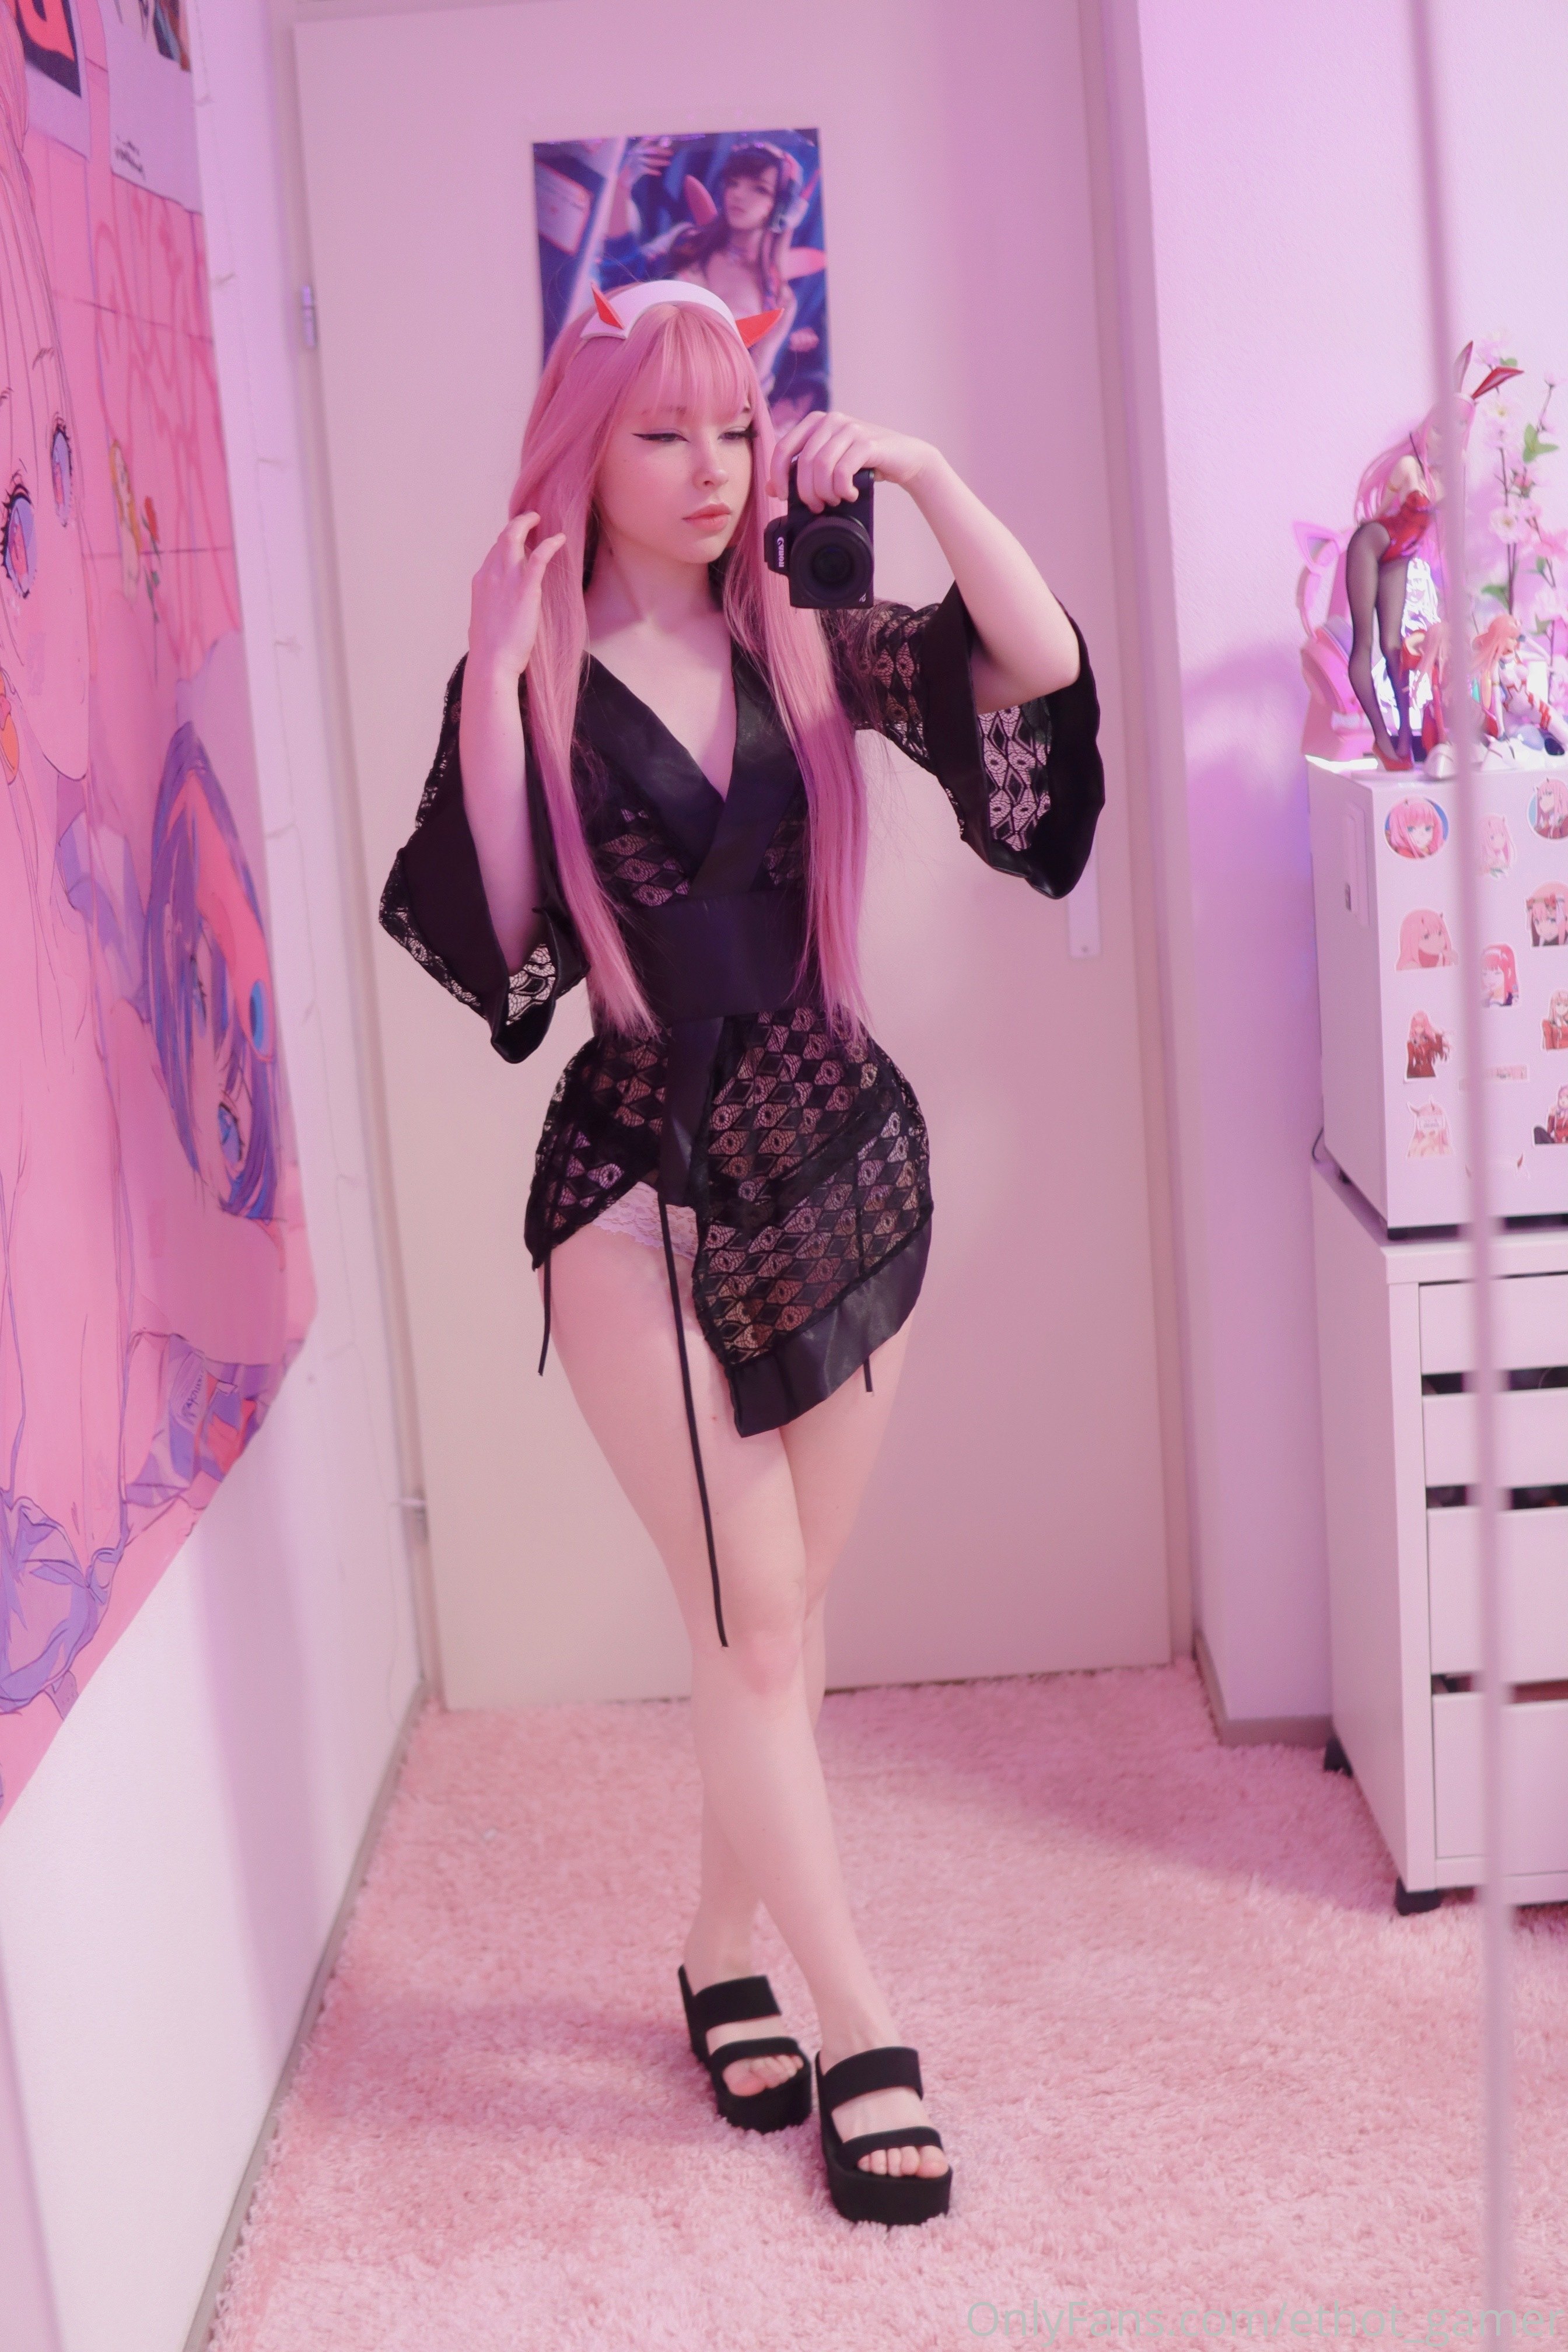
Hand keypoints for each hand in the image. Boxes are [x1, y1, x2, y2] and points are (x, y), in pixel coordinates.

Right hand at [467, 512, 565, 679]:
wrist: (492, 662)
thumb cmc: (489, 650)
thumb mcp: (483, 622)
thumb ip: (489, 609)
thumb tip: (492, 612)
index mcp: (480, 582)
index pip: (493, 553)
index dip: (506, 544)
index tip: (519, 541)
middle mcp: (490, 575)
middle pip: (501, 538)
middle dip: (515, 525)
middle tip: (530, 519)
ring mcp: (506, 579)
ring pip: (513, 537)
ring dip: (526, 523)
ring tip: (539, 518)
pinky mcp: (525, 588)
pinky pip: (539, 557)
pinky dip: (550, 543)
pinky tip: (560, 539)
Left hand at [767, 411, 935, 510]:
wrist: (904, 457)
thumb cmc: (864, 463)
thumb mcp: (829, 465)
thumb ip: (801, 472)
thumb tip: (771, 488)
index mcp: (815, 422)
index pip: (783, 448)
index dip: (778, 476)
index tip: (786, 497)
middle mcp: (830, 420)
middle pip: (803, 462)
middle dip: (806, 491)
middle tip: (817, 506)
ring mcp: (850, 429)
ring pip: (821, 466)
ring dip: (825, 492)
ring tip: (834, 500)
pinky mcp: (867, 442)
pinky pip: (843, 470)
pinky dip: (843, 489)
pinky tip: (850, 494)